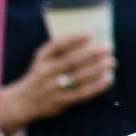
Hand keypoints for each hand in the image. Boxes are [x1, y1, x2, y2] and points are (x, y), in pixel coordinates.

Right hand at [0, 29, 114, 131]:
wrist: (24, 101)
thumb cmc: (41, 76)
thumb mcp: (44, 61)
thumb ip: (60, 53)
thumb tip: (90, 43)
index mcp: (42, 57)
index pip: (57, 45)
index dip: (73, 39)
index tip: (89, 33)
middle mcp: (46, 71)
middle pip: (72, 60)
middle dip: (92, 53)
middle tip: (108, 48)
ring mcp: (53, 87)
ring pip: (79, 76)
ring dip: (97, 68)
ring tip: (111, 62)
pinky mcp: (61, 101)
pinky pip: (82, 93)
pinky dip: (97, 86)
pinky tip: (108, 79)